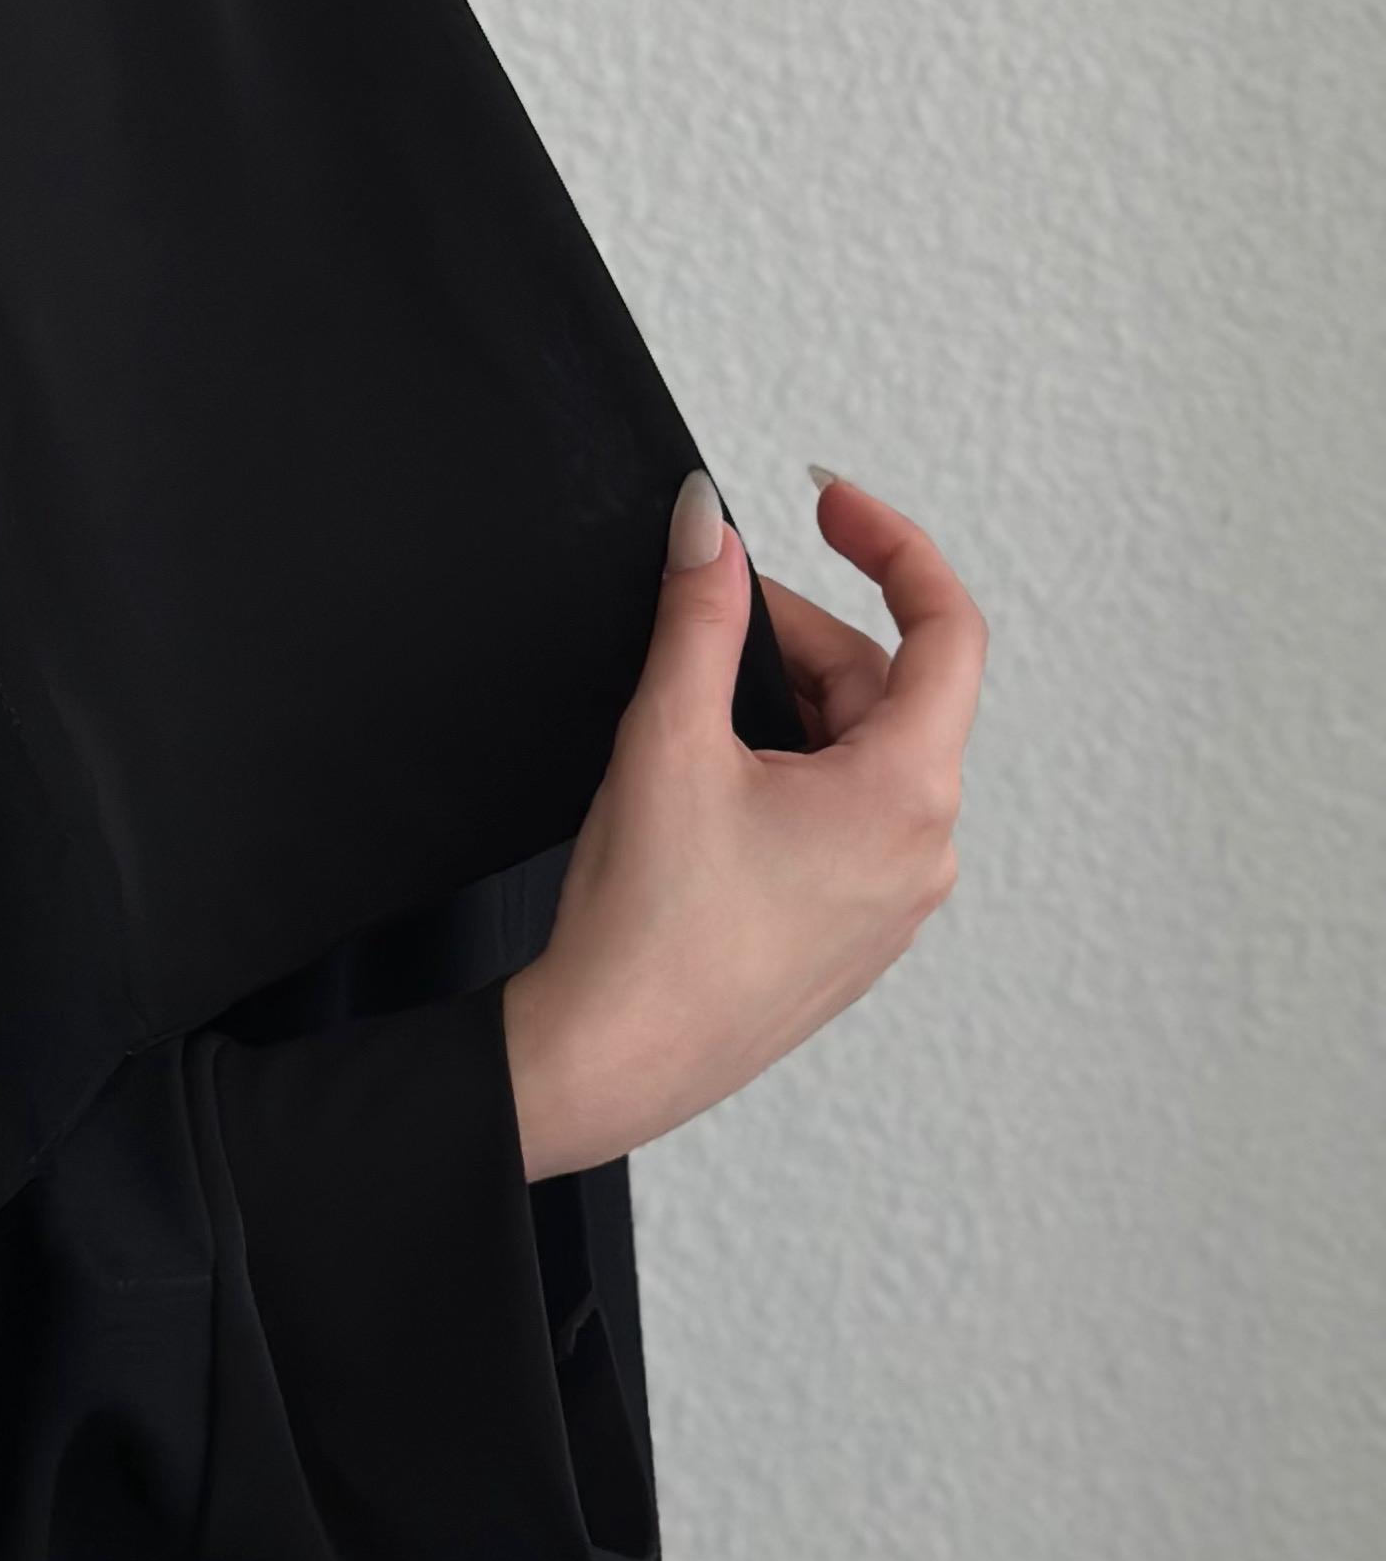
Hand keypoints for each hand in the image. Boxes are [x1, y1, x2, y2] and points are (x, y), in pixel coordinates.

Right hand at [498, 469, 988, 1180]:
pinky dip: (783, 760)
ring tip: (684, 702)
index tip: (827, 502)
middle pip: (882, 687)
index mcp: (906, 796)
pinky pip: (839, 809)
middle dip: (791, 632)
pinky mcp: (847, 927)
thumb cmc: (649, 924)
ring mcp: (889, 898)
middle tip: (695, 609)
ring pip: (856, 749)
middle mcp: (922, 850)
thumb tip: (709, 526)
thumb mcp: (668, 736)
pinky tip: (702, 771)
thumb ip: (698, 614)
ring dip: (782, 699)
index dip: (892, 543)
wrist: (613, 1058)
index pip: (947, 630)